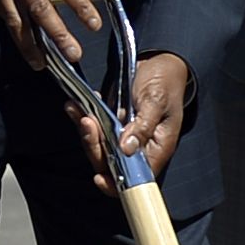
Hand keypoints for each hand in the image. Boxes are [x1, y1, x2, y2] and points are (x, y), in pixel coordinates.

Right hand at [0, 0, 96, 67]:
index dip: (80, 5)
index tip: (93, 25)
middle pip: (40, 7)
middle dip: (58, 33)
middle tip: (73, 53)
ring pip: (17, 20)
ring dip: (31, 45)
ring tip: (43, 64)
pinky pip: (3, 16)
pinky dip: (15, 33)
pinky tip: (25, 47)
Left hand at [73, 51, 192, 185]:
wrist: (161, 61)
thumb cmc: (166, 81)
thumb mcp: (157, 101)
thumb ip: (143, 126)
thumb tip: (127, 149)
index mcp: (157, 148)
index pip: (136, 178)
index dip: (116, 183)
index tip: (99, 177)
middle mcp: (140, 147)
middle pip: (111, 163)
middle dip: (94, 146)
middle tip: (87, 123)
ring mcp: (125, 136)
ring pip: (99, 147)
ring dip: (86, 131)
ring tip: (78, 111)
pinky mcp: (114, 124)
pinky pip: (96, 129)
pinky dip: (84, 119)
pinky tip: (78, 106)